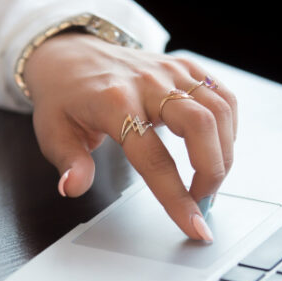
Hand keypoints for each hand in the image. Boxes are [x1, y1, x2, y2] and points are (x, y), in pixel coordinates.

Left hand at [22, 33, 236, 241]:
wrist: (71, 55)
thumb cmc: (64, 97)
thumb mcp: (53, 133)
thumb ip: (69, 163)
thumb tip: (73, 188)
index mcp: (114, 102)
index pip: (154, 158)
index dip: (176, 197)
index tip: (194, 226)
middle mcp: (148, 82)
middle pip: (200, 126)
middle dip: (212, 172)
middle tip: (202, 201)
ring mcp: (170, 71)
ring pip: (219, 110)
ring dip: (224, 153)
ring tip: (210, 181)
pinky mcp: (185, 67)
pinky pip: (223, 96)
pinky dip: (228, 128)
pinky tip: (216, 149)